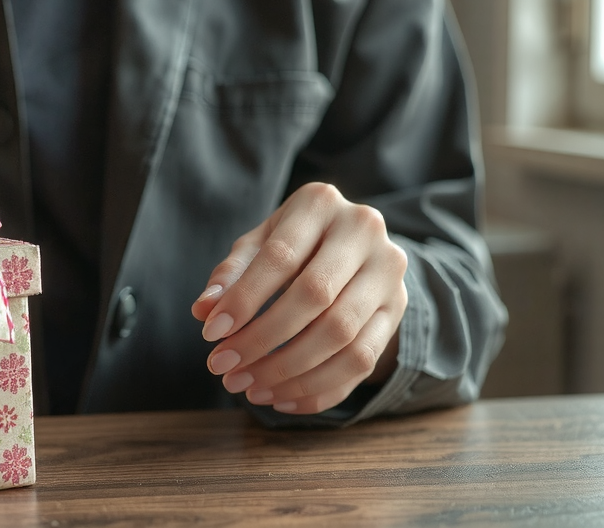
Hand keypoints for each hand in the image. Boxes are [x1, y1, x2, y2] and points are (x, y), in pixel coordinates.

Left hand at [191, 182, 407, 413]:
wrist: (350, 246)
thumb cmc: (291, 243)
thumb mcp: (258, 244)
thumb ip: (231, 274)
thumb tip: (205, 309)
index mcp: (320, 203)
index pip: (280, 256)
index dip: (244, 299)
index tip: (211, 334)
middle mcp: (364, 231)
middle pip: (316, 297)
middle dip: (263, 340)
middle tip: (225, 369)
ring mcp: (389, 273)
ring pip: (343, 336)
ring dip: (290, 372)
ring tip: (249, 389)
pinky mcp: (398, 311)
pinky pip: (363, 362)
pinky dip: (319, 390)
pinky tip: (282, 400)